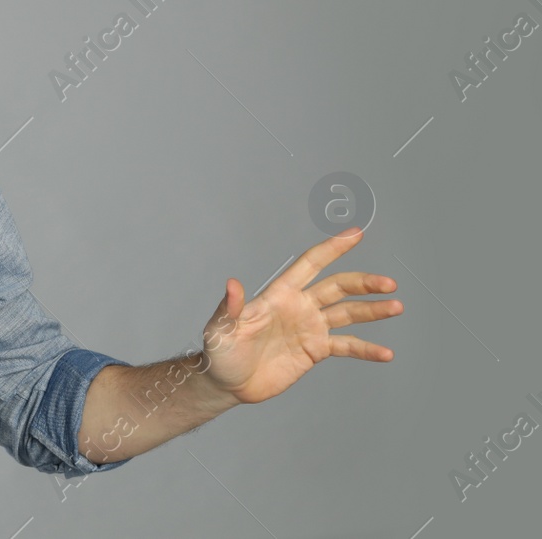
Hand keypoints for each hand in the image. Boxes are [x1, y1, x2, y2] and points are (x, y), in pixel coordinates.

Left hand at [199, 227, 402, 405]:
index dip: (332, 249)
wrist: (227, 383)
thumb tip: (232, 283)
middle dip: (363, 283)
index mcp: (279, 294)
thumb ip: (230, 307)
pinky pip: (347, 346)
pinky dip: (367, 349)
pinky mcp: (315, 351)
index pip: (310, 264)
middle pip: (337, 287)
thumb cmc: (220, 351)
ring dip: (373, 311)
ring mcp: (310, 328)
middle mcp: (299, 306)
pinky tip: (386, 353)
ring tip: (397, 307)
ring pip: (347, 313)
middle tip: (389, 284)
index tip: (356, 234)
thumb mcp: (221, 328)